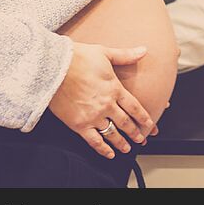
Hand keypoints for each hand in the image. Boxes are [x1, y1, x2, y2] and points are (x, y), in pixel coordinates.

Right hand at [49, 42, 154, 158]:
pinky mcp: (78, 124)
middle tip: (141, 139)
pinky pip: (94, 141)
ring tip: (127, 149)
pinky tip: (109, 154)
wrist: (53, 67)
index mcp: (115, 88)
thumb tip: (143, 50)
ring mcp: (93, 116)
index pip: (135, 107)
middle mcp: (107, 105)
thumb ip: (125, 55)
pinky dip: (103, 149)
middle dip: (135, 133)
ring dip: (121, 143)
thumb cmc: (77, 58)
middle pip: (126, 123)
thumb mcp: (105, 53)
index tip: (149, 125)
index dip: (143, 118)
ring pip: (112, 134)